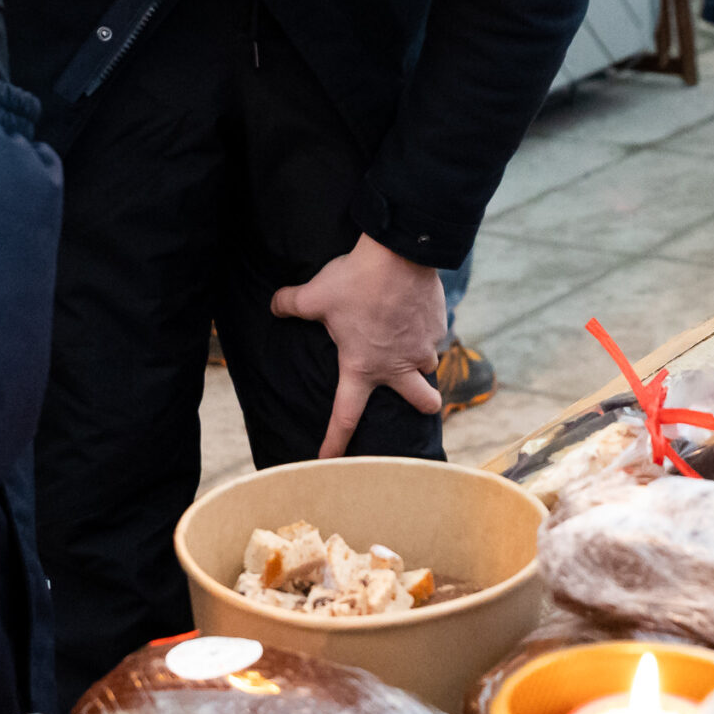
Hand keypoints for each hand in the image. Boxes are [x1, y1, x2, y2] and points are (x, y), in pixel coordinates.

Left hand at [269, 234, 446, 457]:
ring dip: (421, 359)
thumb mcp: (315, 294)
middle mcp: (397, 366)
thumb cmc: (356, 280)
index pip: (345, 416)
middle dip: (423, 406)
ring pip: (429, 364)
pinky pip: (434, 335)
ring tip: (409, 340)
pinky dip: (425, 330)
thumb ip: (291, 304)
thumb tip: (274, 306)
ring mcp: (424, 347)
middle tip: (419, 401)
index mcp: (363, 367)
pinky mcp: (439, 326)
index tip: (328, 460)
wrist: (400, 253)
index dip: (335, 441)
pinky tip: (414, 312)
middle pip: (422, 403)